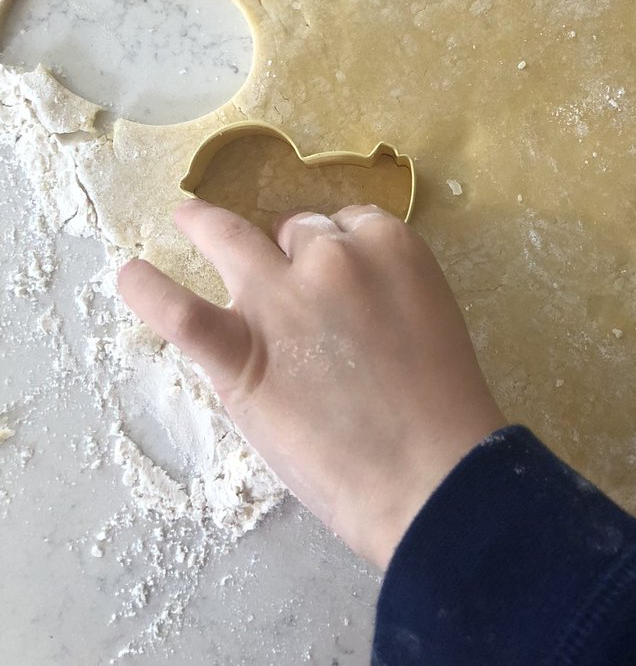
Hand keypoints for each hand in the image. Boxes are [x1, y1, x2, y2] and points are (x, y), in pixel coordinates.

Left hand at [118, 202, 504, 568]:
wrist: (432, 475)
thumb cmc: (445, 410)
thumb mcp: (430, 316)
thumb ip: (385, 290)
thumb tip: (340, 298)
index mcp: (391, 246)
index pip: (347, 222)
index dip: (337, 248)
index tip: (333, 273)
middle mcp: (332, 257)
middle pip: (295, 231)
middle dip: (291, 248)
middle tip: (290, 281)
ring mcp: (281, 300)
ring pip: (232, 239)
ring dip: (205, 226)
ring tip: (187, 219)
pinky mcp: (242, 352)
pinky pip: (181, 312)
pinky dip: (149, 290)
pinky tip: (130, 276)